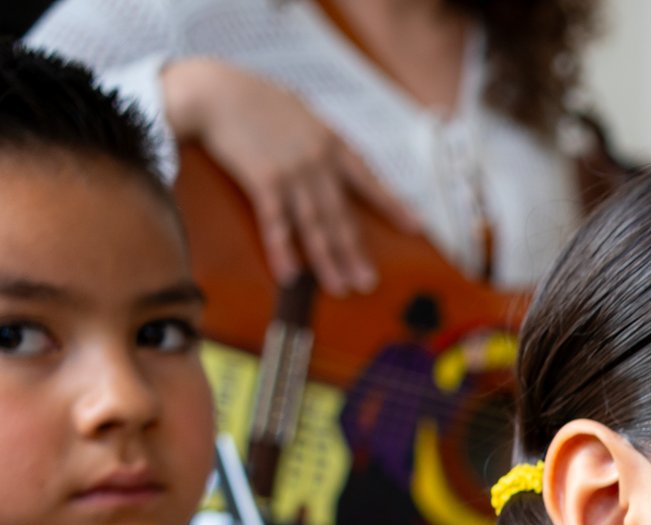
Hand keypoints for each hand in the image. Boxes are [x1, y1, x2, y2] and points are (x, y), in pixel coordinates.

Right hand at [161, 58, 420, 293]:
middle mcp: (319, 162)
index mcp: (331, 143)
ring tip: (341, 288)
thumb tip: (329, 152)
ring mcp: (294, 173)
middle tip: (368, 283)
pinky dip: (283, 251)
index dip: (391, 204)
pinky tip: (291, 275)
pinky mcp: (264, 181)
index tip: (414, 226)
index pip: (369, 180)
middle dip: (355, 252)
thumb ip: (316, 136)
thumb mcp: (297, 110)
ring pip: (316, 226)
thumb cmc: (252, 97)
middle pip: (341, 215)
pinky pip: (277, 224)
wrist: (215, 89)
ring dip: (328, 261)